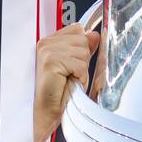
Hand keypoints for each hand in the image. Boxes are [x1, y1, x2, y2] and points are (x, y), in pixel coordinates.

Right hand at [33, 25, 98, 141]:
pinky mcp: (51, 61)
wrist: (46, 112)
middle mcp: (46, 43)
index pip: (77, 29)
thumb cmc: (58, 93)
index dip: (83, 46)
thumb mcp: (75, 66)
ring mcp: (47, 51)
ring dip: (81, 70)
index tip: (76, 63)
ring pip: (83, 52)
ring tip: (69, 80)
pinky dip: (79, 77)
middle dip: (83, 60)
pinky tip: (69, 84)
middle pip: (83, 39)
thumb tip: (94, 35)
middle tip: (71, 75)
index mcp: (50, 41)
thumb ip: (83, 49)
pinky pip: (79, 65)